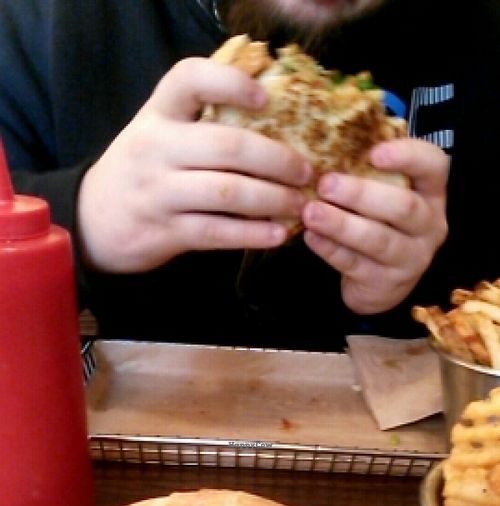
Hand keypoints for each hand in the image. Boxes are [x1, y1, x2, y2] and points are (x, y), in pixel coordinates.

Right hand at [77, 58, 310, 272]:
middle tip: (306, 171)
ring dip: (272, 199)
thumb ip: (199, 123)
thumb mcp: (157, 134)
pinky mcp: (164, 231)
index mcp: (157, 114)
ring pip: (227, 192)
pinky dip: (252, 234)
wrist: (92, 222)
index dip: (230, 82)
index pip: (189, 79)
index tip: (265, 98)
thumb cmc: (141, 172)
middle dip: (277, 159)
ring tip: (299, 204)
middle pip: (226, 145)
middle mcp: (155, 148)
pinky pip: (217, 231)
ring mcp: (158, 192)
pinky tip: (278, 234)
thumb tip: (275, 124)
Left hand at [302, 138, 448, 314]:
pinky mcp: (387, 284)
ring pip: (377, 240)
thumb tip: (329, 133)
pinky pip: (356, 265)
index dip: (407, 156)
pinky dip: (330, 250)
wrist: (381, 282)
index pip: (434, 165)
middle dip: (361, 194)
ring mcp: (412, 258)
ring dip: (341, 225)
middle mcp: (430, 226)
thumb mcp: (385, 193)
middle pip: (402, 207)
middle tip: (325, 184)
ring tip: (311, 212)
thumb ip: (370, 170)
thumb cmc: (379, 223)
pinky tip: (311, 237)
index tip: (374, 152)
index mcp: (431, 193)